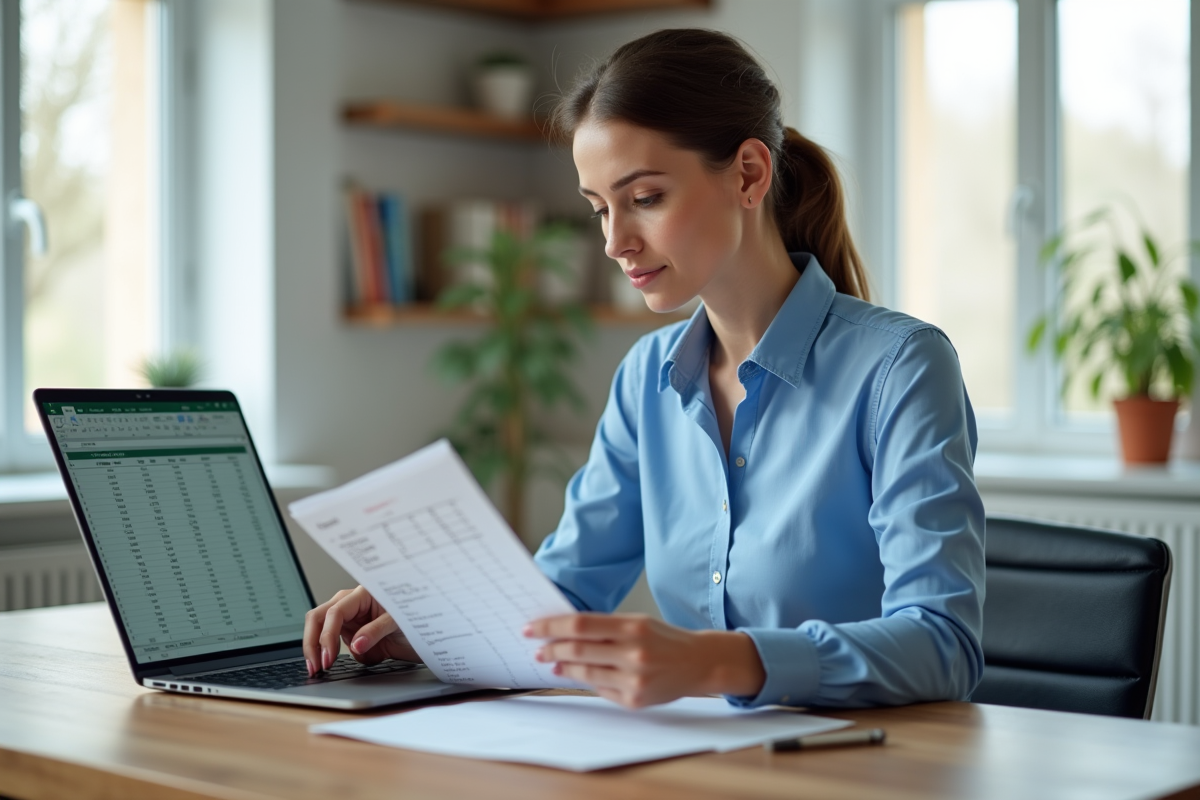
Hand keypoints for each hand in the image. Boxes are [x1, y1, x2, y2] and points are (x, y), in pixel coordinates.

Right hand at [302, 586, 418, 675]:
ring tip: (318, 669)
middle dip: (313, 643)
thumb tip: (355, 645)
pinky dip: (333, 656)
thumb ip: (376, 631)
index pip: (335, 613)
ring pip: (322, 632)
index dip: (328, 636)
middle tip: (315, 666)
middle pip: (319, 619)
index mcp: (361, 595)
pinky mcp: (353, 634)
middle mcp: (352, 606)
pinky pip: (336, 645)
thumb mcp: (399, 622)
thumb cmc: (417, 615)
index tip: (328, 658)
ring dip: (318, 650)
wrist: (429, 632)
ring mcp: (351, 620)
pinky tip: (336, 664)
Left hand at [524, 613, 764, 708]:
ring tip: (551, 660)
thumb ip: (604, 627)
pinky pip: (599, 689)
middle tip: (537, 647)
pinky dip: (582, 680)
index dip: (552, 626)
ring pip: (585, 673)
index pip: (581, 624)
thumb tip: (564, 633)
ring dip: (563, 666)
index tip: (532, 628)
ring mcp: (634, 680)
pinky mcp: (634, 700)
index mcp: (633, 627)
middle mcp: (633, 653)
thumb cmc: (664, 639)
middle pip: (578, 650)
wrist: (699, 663)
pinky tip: (572, 674)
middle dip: (551, 648)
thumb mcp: (637, 622)